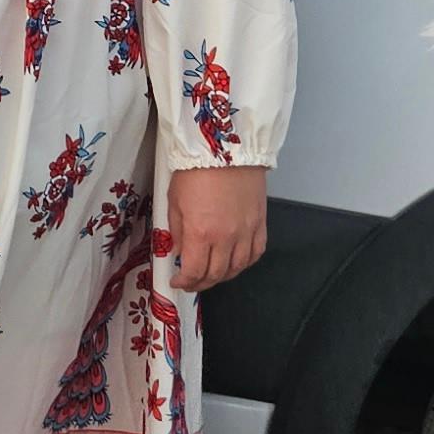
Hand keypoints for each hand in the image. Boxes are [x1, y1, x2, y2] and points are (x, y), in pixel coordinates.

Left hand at [167, 166, 268, 290]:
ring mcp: (246, 232)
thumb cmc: (196, 170)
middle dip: (200, 283)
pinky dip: (244, 263)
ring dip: (222, 277)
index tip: (177, 281)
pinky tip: (234, 263)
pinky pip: (255, 254)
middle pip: (216, 274)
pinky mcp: (260, 224)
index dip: (184, 282)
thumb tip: (178, 252)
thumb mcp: (174, 201)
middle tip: (191, 282)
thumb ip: (176, 231)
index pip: (194, 271)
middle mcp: (226, 238)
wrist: (226, 150)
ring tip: (211, 275)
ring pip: (237, 268)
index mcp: (201, 232)